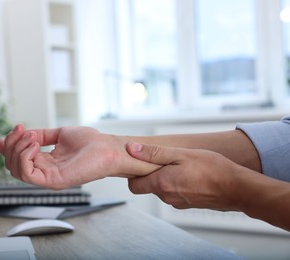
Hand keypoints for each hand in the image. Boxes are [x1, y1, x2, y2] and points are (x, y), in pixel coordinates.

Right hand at [0, 125, 158, 188]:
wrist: (107, 147)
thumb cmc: (90, 142)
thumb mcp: (60, 134)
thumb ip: (41, 135)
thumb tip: (24, 132)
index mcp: (44, 160)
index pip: (16, 156)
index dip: (0, 146)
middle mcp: (43, 171)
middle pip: (12, 162)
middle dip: (10, 143)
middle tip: (21, 129)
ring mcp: (47, 178)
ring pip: (15, 169)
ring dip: (16, 149)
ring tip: (29, 136)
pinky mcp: (52, 181)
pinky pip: (27, 174)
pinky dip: (24, 157)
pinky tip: (33, 145)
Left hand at [126, 143, 243, 210]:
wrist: (237, 188)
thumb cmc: (212, 169)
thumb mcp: (181, 154)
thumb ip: (154, 153)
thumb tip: (132, 149)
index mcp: (161, 184)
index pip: (134, 186)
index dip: (134, 173)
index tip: (141, 162)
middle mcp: (167, 197)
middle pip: (148, 186)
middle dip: (152, 173)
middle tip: (167, 159)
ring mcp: (178, 202)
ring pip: (163, 188)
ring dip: (167, 177)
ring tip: (182, 165)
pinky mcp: (188, 204)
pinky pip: (175, 192)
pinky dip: (178, 183)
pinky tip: (191, 174)